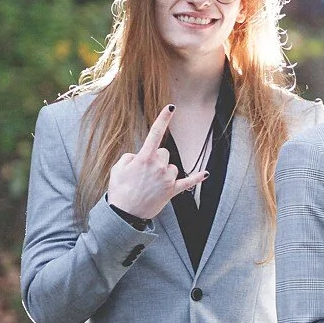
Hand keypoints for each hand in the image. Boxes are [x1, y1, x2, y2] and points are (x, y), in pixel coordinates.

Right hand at [106, 107, 206, 221]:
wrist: (124, 215)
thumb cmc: (119, 191)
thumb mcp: (118, 169)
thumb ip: (130, 158)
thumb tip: (139, 157)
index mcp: (144, 158)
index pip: (156, 133)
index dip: (163, 118)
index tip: (171, 107)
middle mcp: (159, 166)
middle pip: (164, 153)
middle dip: (156, 159)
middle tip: (144, 173)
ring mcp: (167, 179)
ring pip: (172, 166)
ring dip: (164, 171)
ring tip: (151, 184)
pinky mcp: (172, 191)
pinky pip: (188, 182)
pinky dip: (197, 178)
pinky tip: (205, 174)